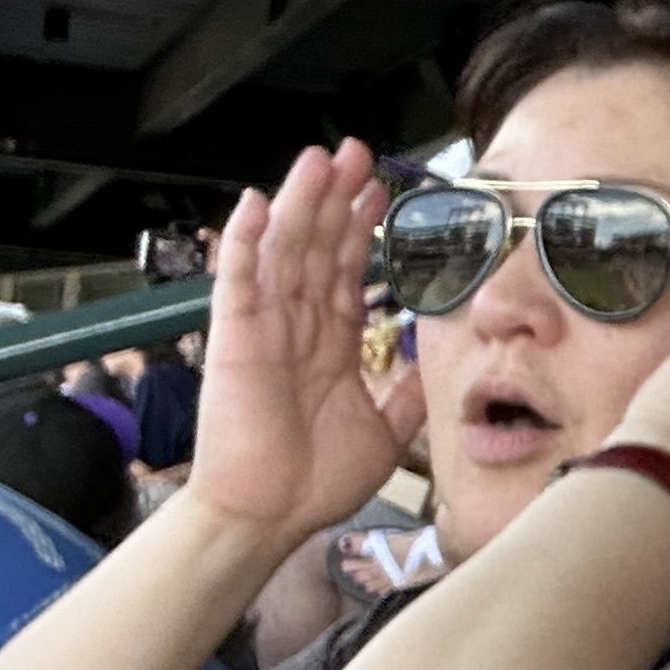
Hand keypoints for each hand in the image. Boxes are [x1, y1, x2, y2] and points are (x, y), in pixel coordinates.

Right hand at [190, 146, 416, 544]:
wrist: (270, 517)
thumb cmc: (314, 482)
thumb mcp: (386, 431)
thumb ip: (408, 392)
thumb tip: (435, 360)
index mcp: (329, 343)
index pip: (348, 271)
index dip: (363, 229)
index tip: (382, 191)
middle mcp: (296, 327)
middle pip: (318, 248)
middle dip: (336, 199)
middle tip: (356, 153)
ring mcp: (264, 328)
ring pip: (284, 251)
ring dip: (299, 203)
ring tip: (319, 160)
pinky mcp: (234, 339)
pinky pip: (238, 282)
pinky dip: (243, 242)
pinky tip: (253, 204)